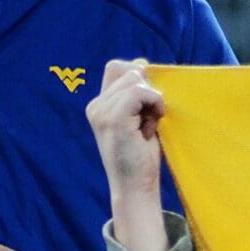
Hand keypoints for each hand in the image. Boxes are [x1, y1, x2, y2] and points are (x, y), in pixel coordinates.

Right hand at [86, 58, 167, 250]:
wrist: (136, 187)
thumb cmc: (141, 157)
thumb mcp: (140, 119)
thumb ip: (138, 94)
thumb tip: (142, 63)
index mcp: (99, 105)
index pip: (116, 68)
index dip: (137, 74)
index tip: (150, 99)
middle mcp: (95, 106)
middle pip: (127, 70)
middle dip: (147, 90)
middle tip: (149, 119)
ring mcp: (101, 112)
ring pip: (136, 81)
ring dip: (153, 101)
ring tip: (148, 126)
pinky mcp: (113, 118)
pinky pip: (140, 92)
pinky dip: (154, 104)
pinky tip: (152, 124)